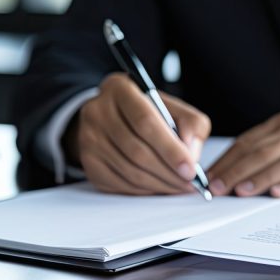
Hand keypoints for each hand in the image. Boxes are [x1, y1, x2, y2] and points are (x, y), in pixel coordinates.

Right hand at [65, 73, 211, 194]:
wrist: (108, 117)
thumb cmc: (145, 111)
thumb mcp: (171, 106)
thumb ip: (191, 123)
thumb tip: (191, 153)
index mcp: (120, 89)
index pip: (145, 122)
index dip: (170, 149)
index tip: (191, 169)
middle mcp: (98, 111)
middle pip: (137, 151)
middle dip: (169, 173)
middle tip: (190, 183)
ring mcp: (89, 138)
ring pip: (129, 171)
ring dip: (159, 184)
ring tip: (178, 186)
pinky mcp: (88, 162)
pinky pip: (120, 184)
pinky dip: (144, 190)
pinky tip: (158, 186)